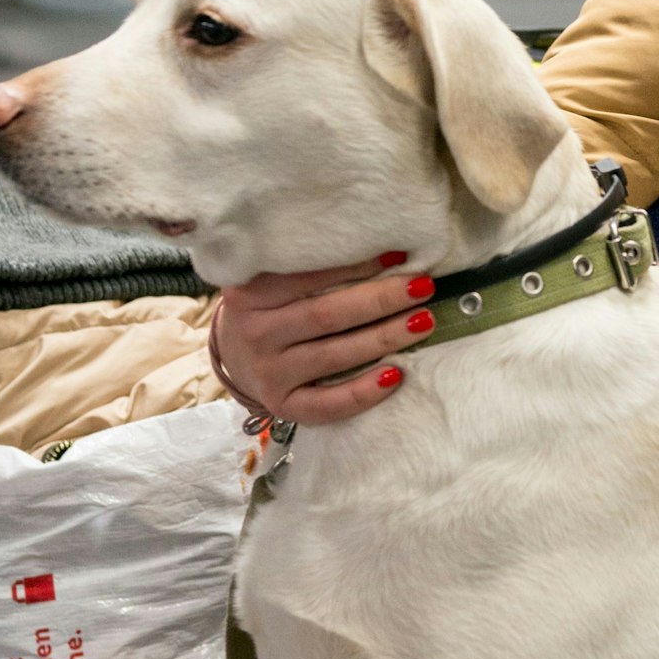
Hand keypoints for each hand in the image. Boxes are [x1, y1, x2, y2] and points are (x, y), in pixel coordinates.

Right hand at [214, 255, 436, 425]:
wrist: (235, 356)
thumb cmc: (268, 309)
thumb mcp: (271, 281)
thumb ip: (308, 268)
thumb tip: (384, 254)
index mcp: (252, 294)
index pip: (309, 277)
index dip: (356, 266)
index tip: (398, 256)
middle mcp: (257, 333)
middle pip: (327, 316)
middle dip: (380, 301)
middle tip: (422, 287)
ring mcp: (268, 373)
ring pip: (333, 357)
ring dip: (383, 339)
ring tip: (423, 322)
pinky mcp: (283, 405)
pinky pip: (327, 405)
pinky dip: (363, 393)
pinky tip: (396, 375)